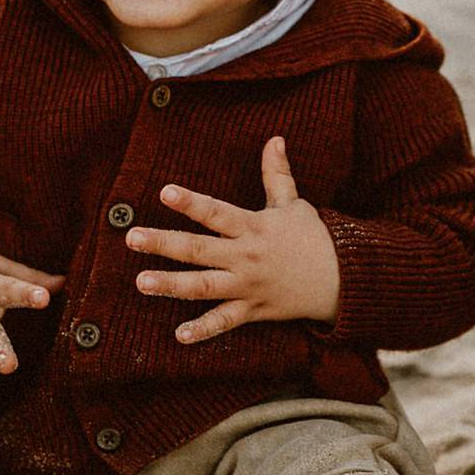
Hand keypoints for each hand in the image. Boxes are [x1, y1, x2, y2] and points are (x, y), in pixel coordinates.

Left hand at [129, 137, 339, 342]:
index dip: (191, 202)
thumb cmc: (314, 238)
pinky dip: (204, 330)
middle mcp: (246, 257)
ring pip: (204, 287)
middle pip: (199, 249)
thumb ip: (277, 174)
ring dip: (172, 285)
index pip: (216, 212)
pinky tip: (179, 336)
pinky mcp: (253, 310)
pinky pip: (225, 322)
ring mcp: (247, 286)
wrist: (342, 280)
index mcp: (253, 227)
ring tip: (141, 282)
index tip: (164, 192)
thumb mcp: (294, 204)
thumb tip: (275, 138)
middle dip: (163, 243)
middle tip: (132, 238)